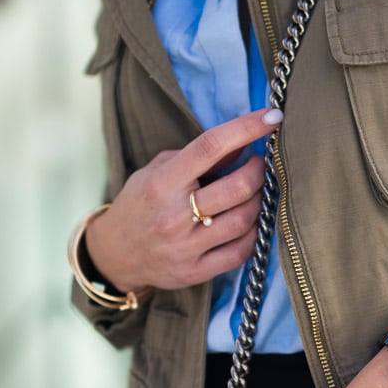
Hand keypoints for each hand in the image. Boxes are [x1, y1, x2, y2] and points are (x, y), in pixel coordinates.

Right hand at [85, 108, 282, 292]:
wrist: (115, 254)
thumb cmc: (140, 205)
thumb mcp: (158, 170)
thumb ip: (199, 157)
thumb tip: (243, 144)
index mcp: (162, 182)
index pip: (211, 146)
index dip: (246, 128)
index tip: (272, 116)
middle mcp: (174, 215)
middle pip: (238, 188)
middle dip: (259, 170)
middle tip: (260, 164)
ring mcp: (186, 247)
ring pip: (245, 220)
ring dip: (260, 201)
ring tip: (255, 192)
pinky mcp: (196, 271)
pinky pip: (241, 251)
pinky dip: (255, 233)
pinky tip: (251, 221)